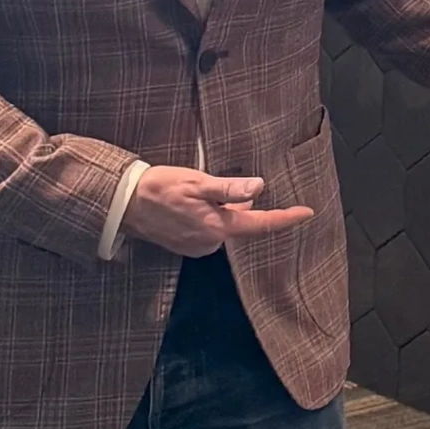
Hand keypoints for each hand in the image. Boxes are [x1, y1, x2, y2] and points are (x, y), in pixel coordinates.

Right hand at [122, 166, 312, 256]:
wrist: (123, 205)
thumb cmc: (159, 189)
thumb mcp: (196, 182)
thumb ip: (228, 188)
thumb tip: (258, 189)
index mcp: (218, 227)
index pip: (261, 224)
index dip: (286, 218)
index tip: (306, 212)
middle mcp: (211, 242)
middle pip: (240, 222)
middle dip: (238, 203)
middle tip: (215, 183)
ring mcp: (197, 246)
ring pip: (222, 224)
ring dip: (219, 208)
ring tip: (193, 191)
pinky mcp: (185, 246)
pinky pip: (207, 229)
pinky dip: (206, 216)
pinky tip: (187, 204)